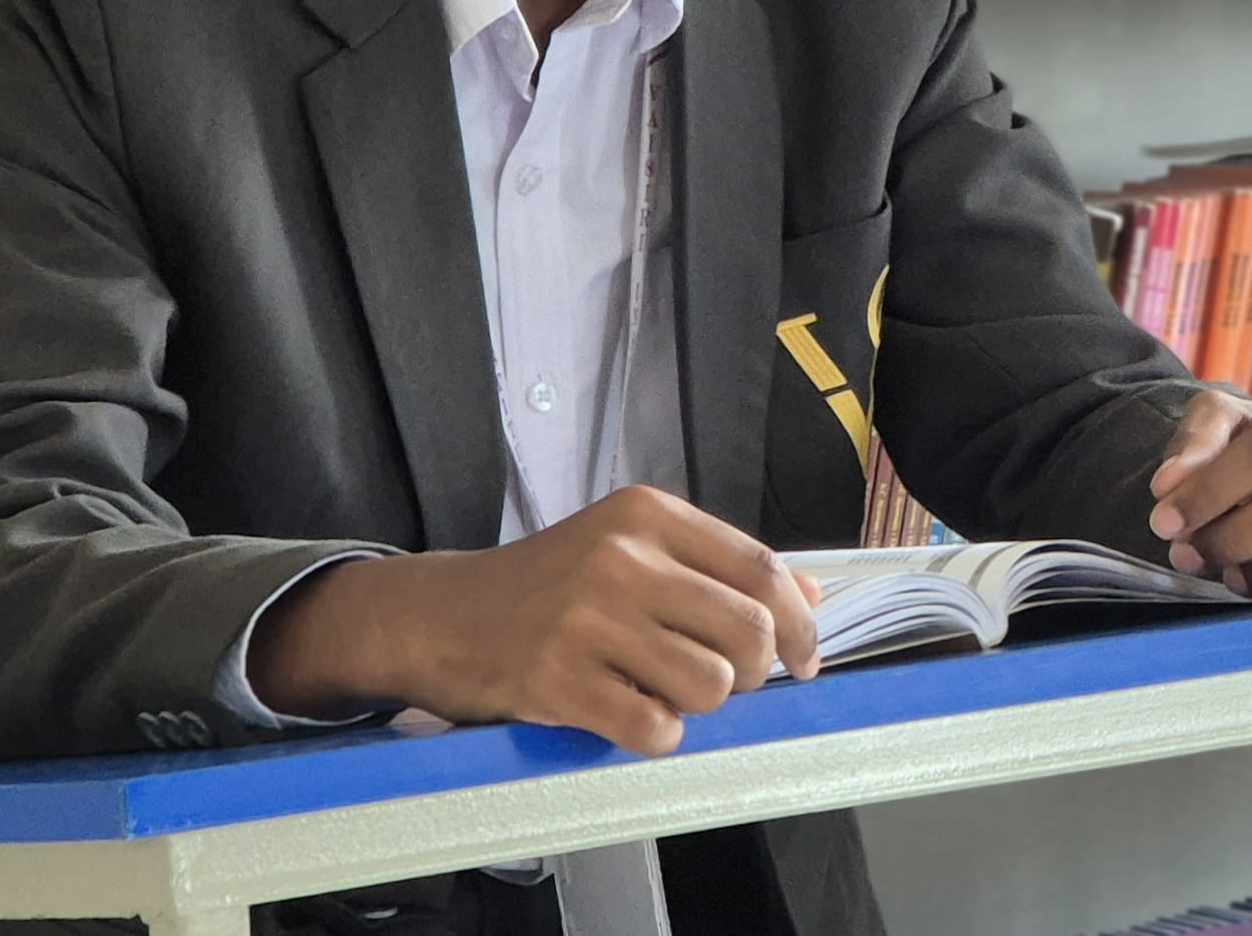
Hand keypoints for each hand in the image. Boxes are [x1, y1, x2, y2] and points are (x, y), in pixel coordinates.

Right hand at [244, 485, 824, 755]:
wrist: (440, 615)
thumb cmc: (544, 586)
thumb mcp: (630, 549)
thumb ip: (718, 567)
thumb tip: (811, 593)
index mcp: (647, 516)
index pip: (762, 568)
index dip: (798, 622)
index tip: (804, 657)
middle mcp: (621, 558)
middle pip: (746, 630)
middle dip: (752, 672)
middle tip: (726, 682)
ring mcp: (587, 620)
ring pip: (709, 684)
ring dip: (701, 705)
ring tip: (665, 693)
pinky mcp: (557, 680)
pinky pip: (653, 727)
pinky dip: (658, 736)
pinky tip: (632, 717)